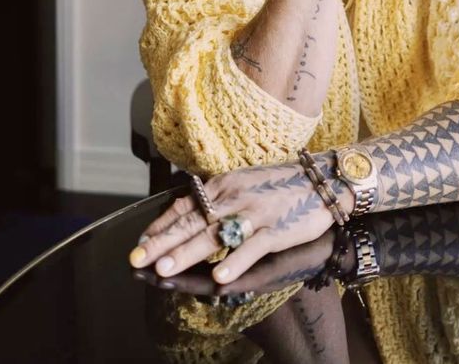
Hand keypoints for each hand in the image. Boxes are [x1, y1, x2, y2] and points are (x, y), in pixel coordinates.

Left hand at [129, 160, 351, 284]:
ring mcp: (255, 213)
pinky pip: (251, 248)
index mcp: (224, 184)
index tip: (140, 241)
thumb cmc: (281, 184)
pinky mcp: (276, 229)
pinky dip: (234, 261)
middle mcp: (235, 197)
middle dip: (162, 242)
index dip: (162, 224)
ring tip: (165, 268)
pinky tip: (219, 277)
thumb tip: (189, 206)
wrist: (322, 181)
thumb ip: (218, 197)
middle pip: (193, 222)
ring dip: (188, 253)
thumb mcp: (244, 182)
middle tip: (137, 258)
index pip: (186, 205)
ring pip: (215, 236)